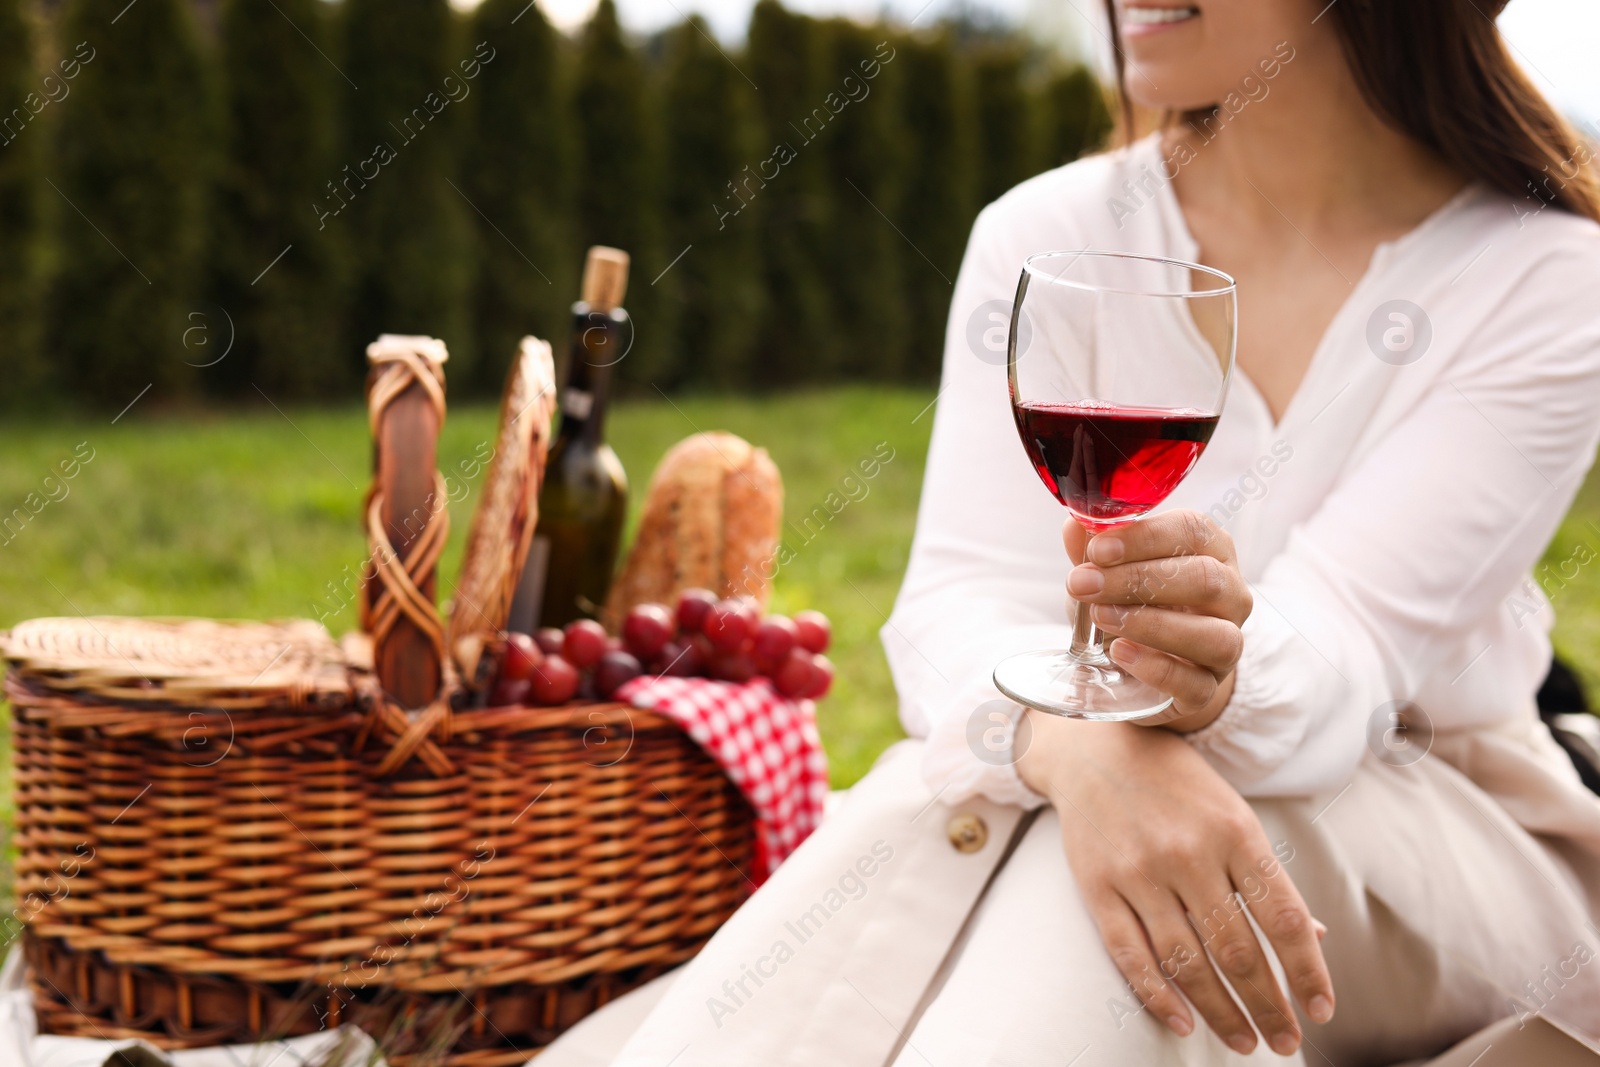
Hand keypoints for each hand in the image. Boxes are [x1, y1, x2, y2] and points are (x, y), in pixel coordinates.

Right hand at [1018, 715, 1334, 1052]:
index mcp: (1235, 831)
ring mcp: (1139, 872)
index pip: (1285, 918)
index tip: (1321, 1011)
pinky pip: (1129, 955)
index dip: (1308, 972)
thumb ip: (1267, 876)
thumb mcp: (1233, 814)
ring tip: (1244, 1043)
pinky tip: (1183, 1023)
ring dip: (1221, 1013)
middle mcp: (1189, 853)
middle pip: (1239, 951)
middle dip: (1268, 1006)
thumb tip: (1315, 937)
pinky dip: (1158, 997)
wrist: (1093, 747)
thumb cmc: (1176, 785)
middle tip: (1285, 1043)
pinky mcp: (1097, 886)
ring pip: (1187, 963)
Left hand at [1065, 510, 1250, 729]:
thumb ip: (1092, 548)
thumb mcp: (1106, 572)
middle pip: (1205, 579)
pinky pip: (1197, 683)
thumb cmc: (1128, 604)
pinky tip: (1120, 652)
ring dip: (1152, 624)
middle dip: (1139, 579)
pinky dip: (1157, 668)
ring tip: (1101, 617)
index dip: (1145, 537)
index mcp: (1211, 551)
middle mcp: (1230, 596)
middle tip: (1085, 584)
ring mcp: (1226, 646)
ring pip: (1214, 635)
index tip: (1097, 550)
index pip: (1193, 530)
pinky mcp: (1208, 689)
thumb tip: (1074, 526)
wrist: (1138, 667)